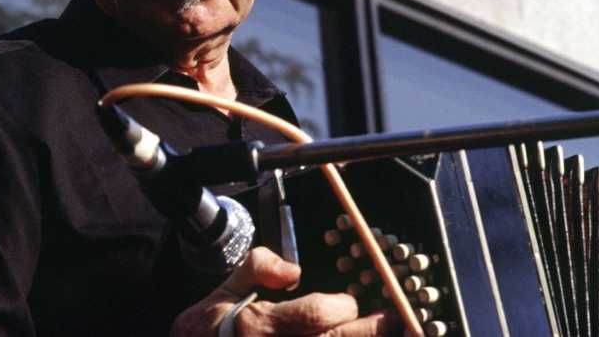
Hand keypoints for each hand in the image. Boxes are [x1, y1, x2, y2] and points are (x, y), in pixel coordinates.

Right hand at [170, 246, 397, 335]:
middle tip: (394, 319)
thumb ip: (258, 268)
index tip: (350, 300)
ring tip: (386, 334)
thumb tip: (292, 269)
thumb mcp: (222, 291)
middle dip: (373, 329)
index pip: (317, 315)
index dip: (342, 306)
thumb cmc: (203, 333)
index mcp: (260, 327)